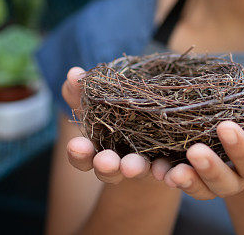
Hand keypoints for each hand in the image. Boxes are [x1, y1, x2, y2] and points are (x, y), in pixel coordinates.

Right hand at [60, 66, 172, 183]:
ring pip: (136, 170)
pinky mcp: (165, 164)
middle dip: (106, 166)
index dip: (78, 153)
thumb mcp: (98, 101)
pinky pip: (166, 170)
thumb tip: (73, 73)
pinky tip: (170, 168)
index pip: (82, 156)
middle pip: (107, 169)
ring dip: (133, 168)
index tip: (75, 146)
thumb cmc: (115, 110)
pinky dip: (166, 170)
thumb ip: (83, 91)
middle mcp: (117, 163)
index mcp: (96, 150)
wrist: (154, 121)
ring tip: (133, 166)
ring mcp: (141, 166)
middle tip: (105, 161)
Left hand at [157, 96, 243, 199]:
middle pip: (223, 183)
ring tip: (169, 172)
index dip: (240, 148)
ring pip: (199, 188)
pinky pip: (178, 177)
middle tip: (194, 152)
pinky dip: (165, 173)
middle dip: (209, 169)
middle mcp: (237, 177)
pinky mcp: (191, 170)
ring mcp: (213, 178)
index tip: (226, 126)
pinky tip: (153, 167)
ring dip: (184, 181)